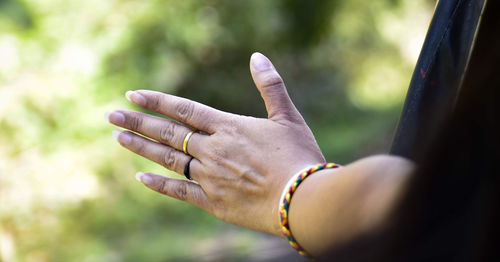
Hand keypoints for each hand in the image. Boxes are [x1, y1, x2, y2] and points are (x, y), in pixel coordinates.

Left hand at [107, 53, 324, 234]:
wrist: (303, 201)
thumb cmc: (298, 157)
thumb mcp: (288, 117)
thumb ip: (270, 86)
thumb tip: (257, 57)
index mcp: (228, 128)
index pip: (184, 110)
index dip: (157, 101)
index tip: (132, 95)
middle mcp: (212, 150)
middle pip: (168, 133)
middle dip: (138, 122)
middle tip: (111, 115)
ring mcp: (209, 177)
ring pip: (167, 159)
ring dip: (141, 148)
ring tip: (118, 138)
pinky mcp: (212, 202)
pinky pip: (178, 191)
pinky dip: (158, 184)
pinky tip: (140, 178)